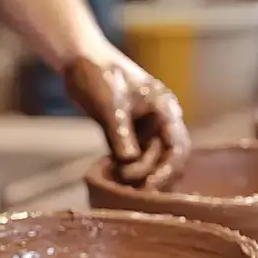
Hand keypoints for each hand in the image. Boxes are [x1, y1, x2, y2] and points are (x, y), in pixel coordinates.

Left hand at [63, 49, 190, 188]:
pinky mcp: (128, 136)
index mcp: (164, 109)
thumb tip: (129, 163)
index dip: (166, 170)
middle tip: (136, 195)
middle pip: (169, 158)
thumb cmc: (98, 75)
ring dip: (141, 177)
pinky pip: (134, 160)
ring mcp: (144, 129)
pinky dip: (128, 172)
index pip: (176, 146)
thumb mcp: (108, 105)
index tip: (149, 186)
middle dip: (155, 177)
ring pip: (152, 162)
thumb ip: (120, 133)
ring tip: (123, 190)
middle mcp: (160, 121)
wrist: (80, 62)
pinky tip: (116, 182)